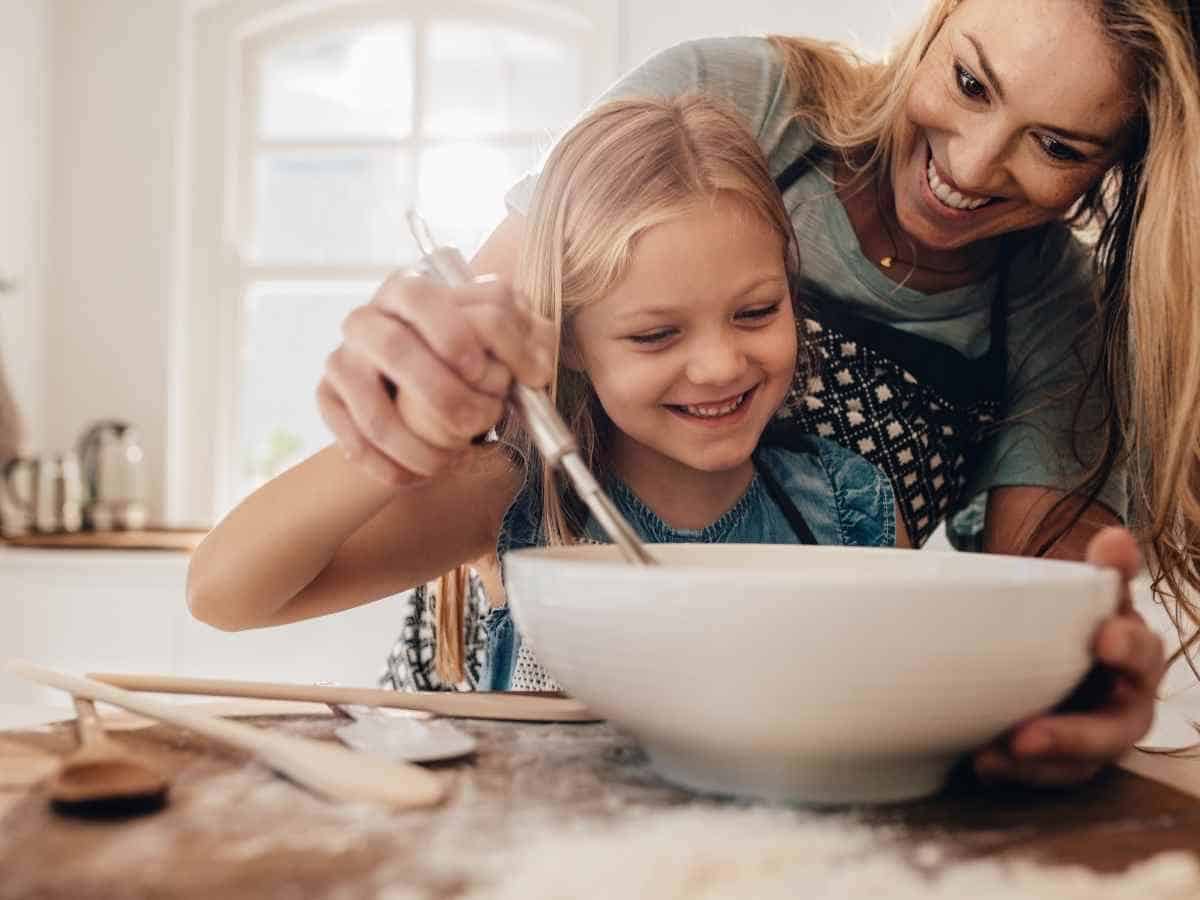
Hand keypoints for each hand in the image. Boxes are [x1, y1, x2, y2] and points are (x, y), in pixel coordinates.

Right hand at [317, 272, 555, 484]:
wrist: (417, 389)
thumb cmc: (470, 360)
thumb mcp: (505, 341)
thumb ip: (528, 343)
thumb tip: (537, 369)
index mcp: (411, 290)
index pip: (428, 300)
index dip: (462, 336)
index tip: (502, 374)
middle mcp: (369, 318)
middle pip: (395, 349)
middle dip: (443, 395)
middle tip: (480, 422)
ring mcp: (343, 359)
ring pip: (373, 410)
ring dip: (419, 446)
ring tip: (454, 460)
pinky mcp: (327, 397)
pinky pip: (354, 441)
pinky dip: (390, 467)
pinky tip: (417, 477)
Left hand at [972, 526, 1165, 786]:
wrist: (1050, 647)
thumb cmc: (1071, 619)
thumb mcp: (1083, 593)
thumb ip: (1101, 572)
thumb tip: (1117, 536)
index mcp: (1133, 653)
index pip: (1141, 652)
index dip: (1126, 647)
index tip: (1103, 638)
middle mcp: (1124, 702)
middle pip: (1116, 729)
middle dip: (1075, 734)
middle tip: (1028, 736)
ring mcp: (1097, 737)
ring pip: (1080, 763)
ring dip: (1039, 763)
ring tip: (997, 754)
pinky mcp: (1068, 761)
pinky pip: (1049, 776)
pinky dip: (1017, 772)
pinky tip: (983, 761)